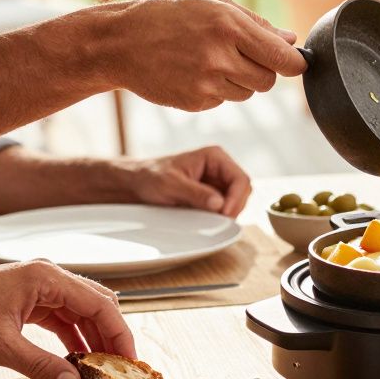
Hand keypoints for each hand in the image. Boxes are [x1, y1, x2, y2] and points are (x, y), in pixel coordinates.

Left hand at [0, 261, 133, 378]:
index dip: (119, 333)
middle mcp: (46, 278)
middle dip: (110, 335)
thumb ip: (41, 364)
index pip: (99, 304)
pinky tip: (74, 359)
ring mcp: (36, 289)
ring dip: (91, 338)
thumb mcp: (1, 345)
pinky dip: (71, 338)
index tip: (129, 358)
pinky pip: (60, 319)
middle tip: (120, 365)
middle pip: (95, 304)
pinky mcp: (26, 302)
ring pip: (79, 313)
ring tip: (100, 366)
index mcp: (47, 278)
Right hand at [95, 0, 306, 111]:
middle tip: (241, 55)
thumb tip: (290, 40)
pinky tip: (193, 72)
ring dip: (239, 81)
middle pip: (268, 81)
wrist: (117, 42)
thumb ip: (255, 22)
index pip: (282, 58)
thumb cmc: (166, 15)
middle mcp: (219, 56)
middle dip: (263, 71)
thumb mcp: (211, 3)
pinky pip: (223, 101)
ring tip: (210, 60)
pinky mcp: (194, 103)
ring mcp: (206, 83)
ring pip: (247, 93)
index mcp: (228, 26)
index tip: (296, 62)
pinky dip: (217, 90)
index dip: (295, 63)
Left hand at [120, 146, 251, 217]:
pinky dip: (221, 216)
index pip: (240, 178)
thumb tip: (219, 204)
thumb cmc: (150, 177)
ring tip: (212, 220)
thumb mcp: (171, 185)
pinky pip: (226, 207)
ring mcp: (217, 182)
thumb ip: (195, 193)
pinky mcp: (212, 196)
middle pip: (243, 190)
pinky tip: (209, 220)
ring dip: (229, 212)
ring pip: (237, 200)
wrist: (136, 184)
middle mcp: (220, 168)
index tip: (224, 214)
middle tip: (220, 221)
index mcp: (214, 157)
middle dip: (234, 206)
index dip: (237, 198)